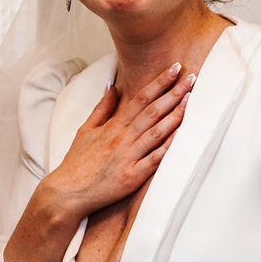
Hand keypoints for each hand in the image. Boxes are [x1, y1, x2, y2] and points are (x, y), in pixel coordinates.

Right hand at [37, 63, 192, 221]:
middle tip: (193, 78)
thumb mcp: (85, 130)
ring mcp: (128, 157)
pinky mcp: (132, 177)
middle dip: (174, 93)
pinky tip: (182, 136)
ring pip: (156, 132)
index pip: (140, 98)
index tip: (174, 68)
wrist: (67, 193)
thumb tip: (112, 86)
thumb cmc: (77, 162)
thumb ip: (102, 108)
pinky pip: (154, 160)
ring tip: (191, 100)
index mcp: (113, 126)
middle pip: (153, 111)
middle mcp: (122, 138)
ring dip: (175, 115)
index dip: (159, 82)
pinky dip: (168, 148)